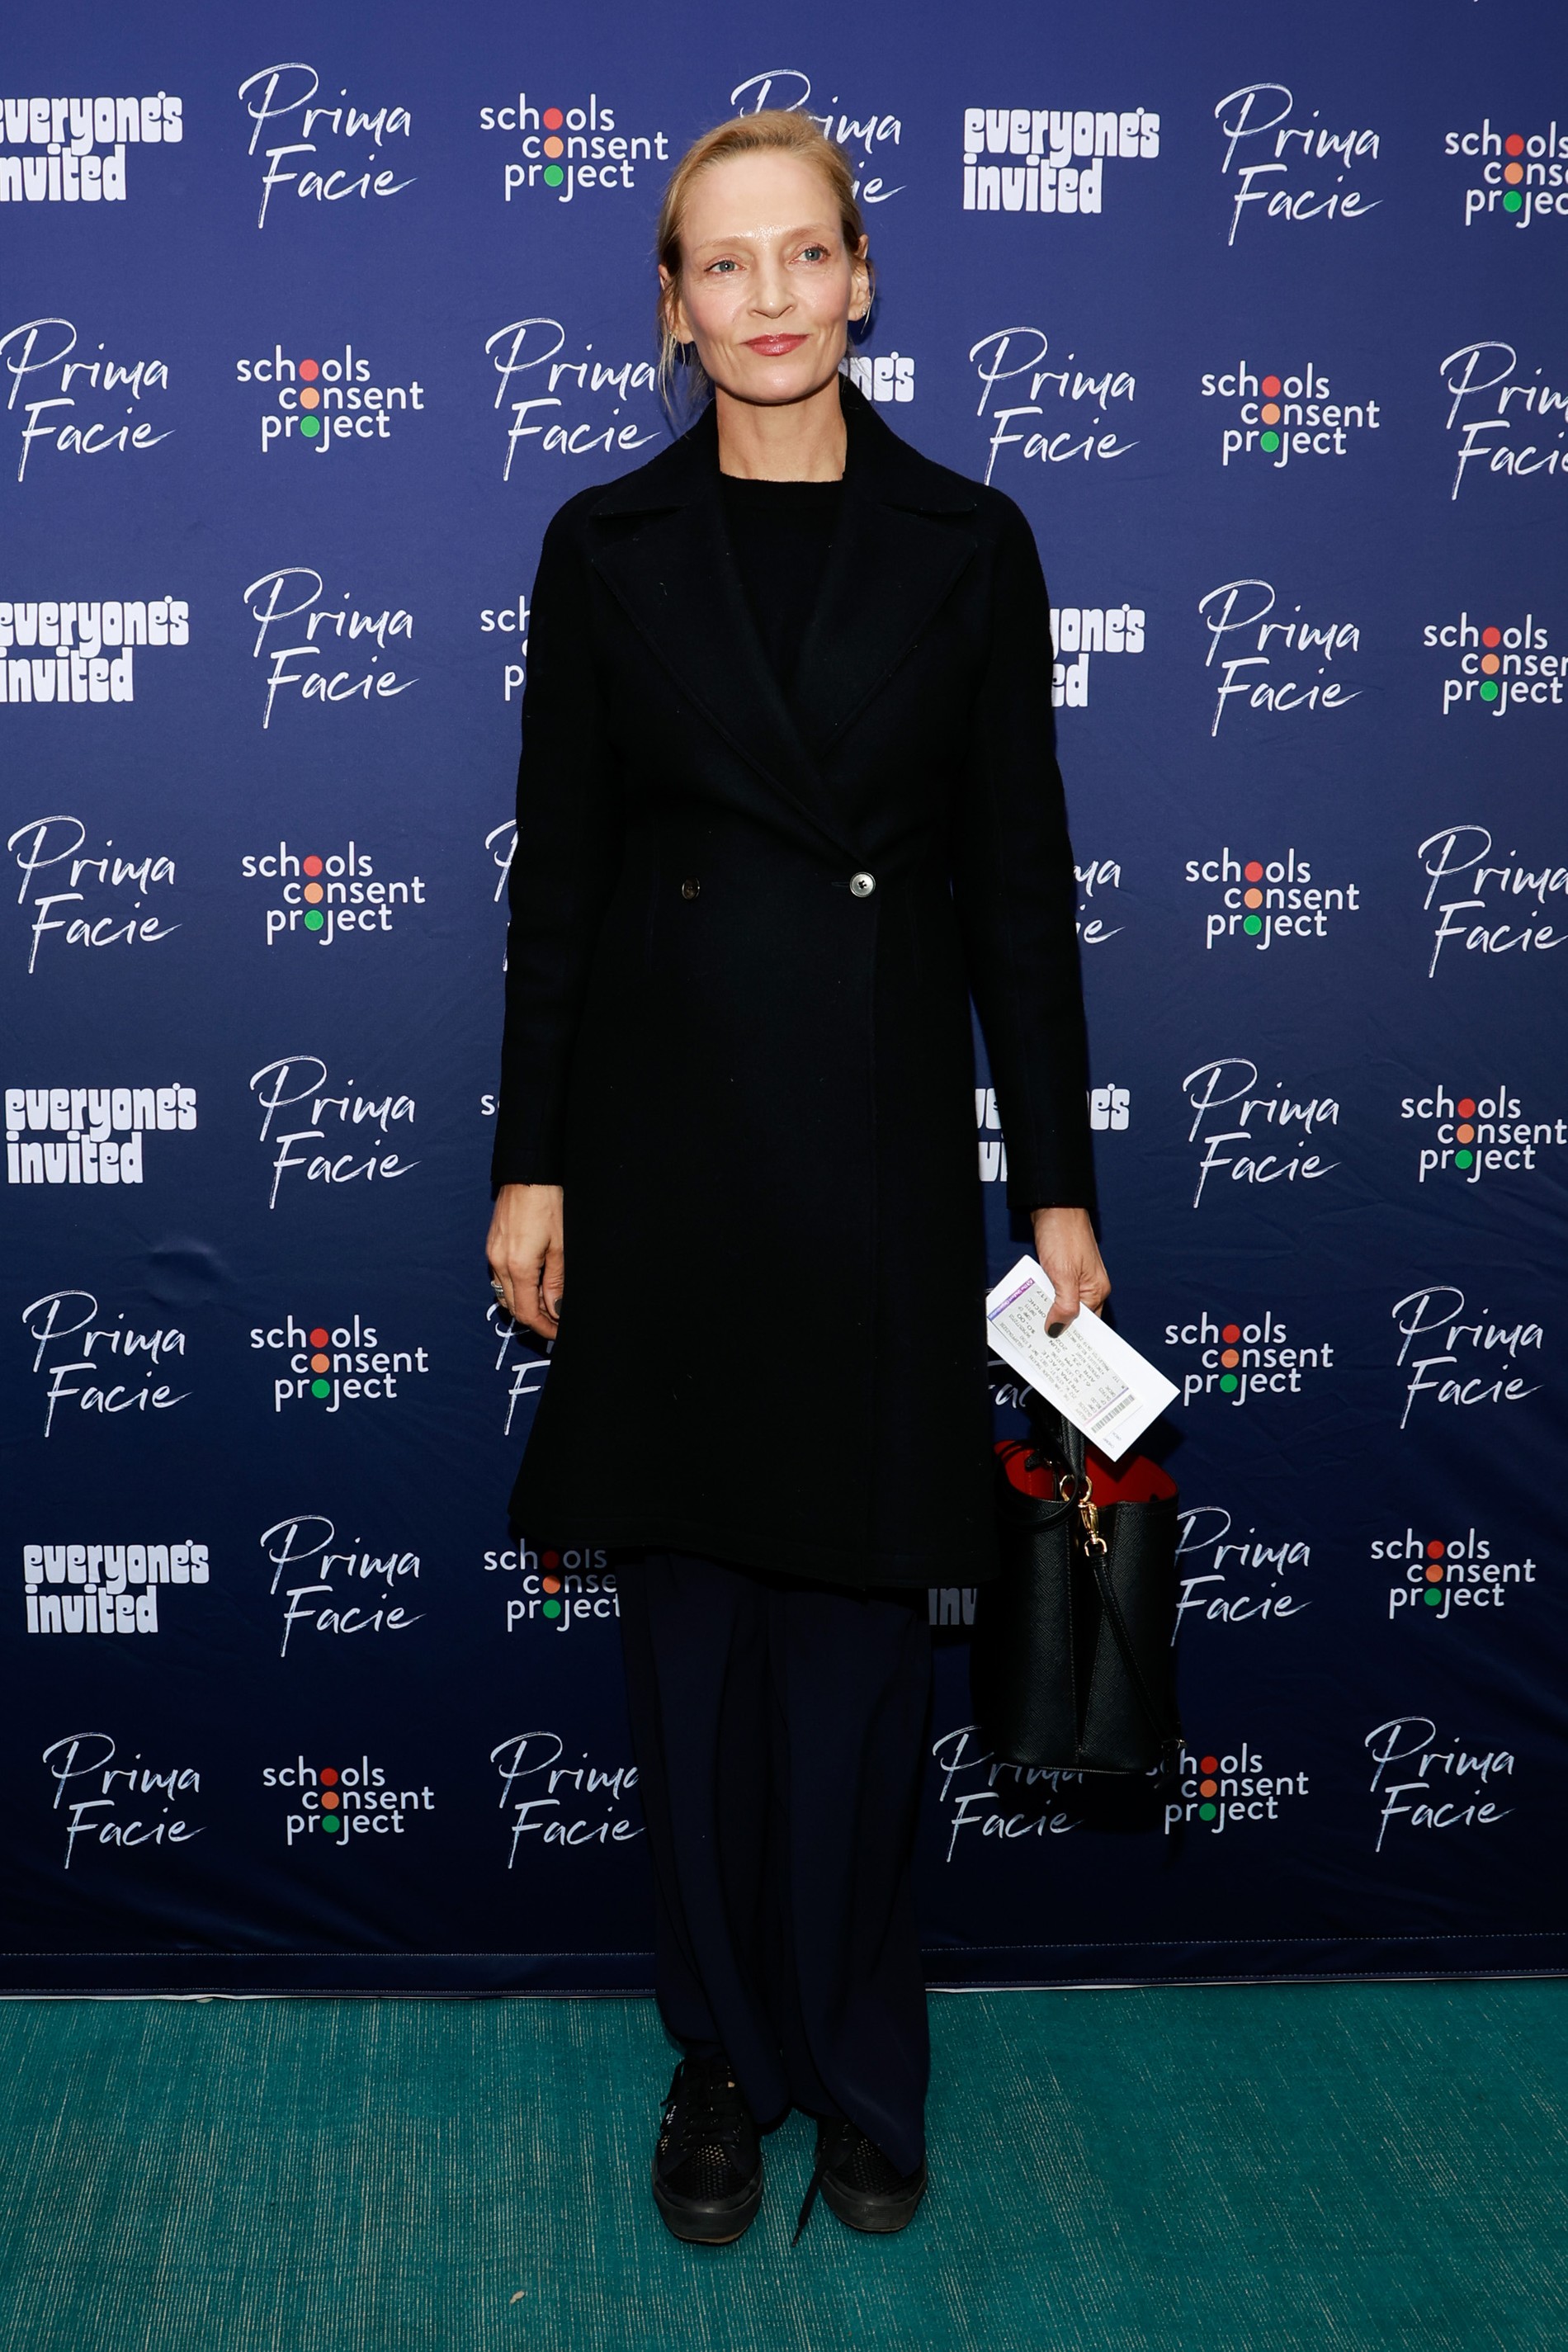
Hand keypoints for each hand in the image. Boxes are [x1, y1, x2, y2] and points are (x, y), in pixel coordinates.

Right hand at [487, 1182, 563, 1343]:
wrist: (528, 1175)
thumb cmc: (548, 1205)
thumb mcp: (560, 1247)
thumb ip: (556, 1282)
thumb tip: (555, 1310)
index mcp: (517, 1267)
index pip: (527, 1312)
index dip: (544, 1328)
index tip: (559, 1333)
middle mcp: (499, 1264)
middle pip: (514, 1307)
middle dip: (536, 1318)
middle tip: (557, 1321)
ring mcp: (492, 1255)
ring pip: (505, 1294)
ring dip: (525, 1303)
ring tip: (548, 1303)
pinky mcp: (492, 1246)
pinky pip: (500, 1278)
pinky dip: (516, 1288)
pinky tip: (534, 1283)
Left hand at [1030, 1205, 1109, 1334]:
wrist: (1053, 1206)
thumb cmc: (1063, 1233)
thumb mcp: (1063, 1276)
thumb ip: (1063, 1306)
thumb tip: (1057, 1330)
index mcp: (1097, 1290)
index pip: (1085, 1325)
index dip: (1070, 1336)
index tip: (1056, 1348)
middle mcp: (1090, 1285)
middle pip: (1073, 1316)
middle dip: (1057, 1325)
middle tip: (1041, 1337)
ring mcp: (1077, 1278)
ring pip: (1062, 1303)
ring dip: (1048, 1309)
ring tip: (1035, 1320)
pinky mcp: (1064, 1270)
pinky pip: (1055, 1291)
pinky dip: (1045, 1296)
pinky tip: (1034, 1300)